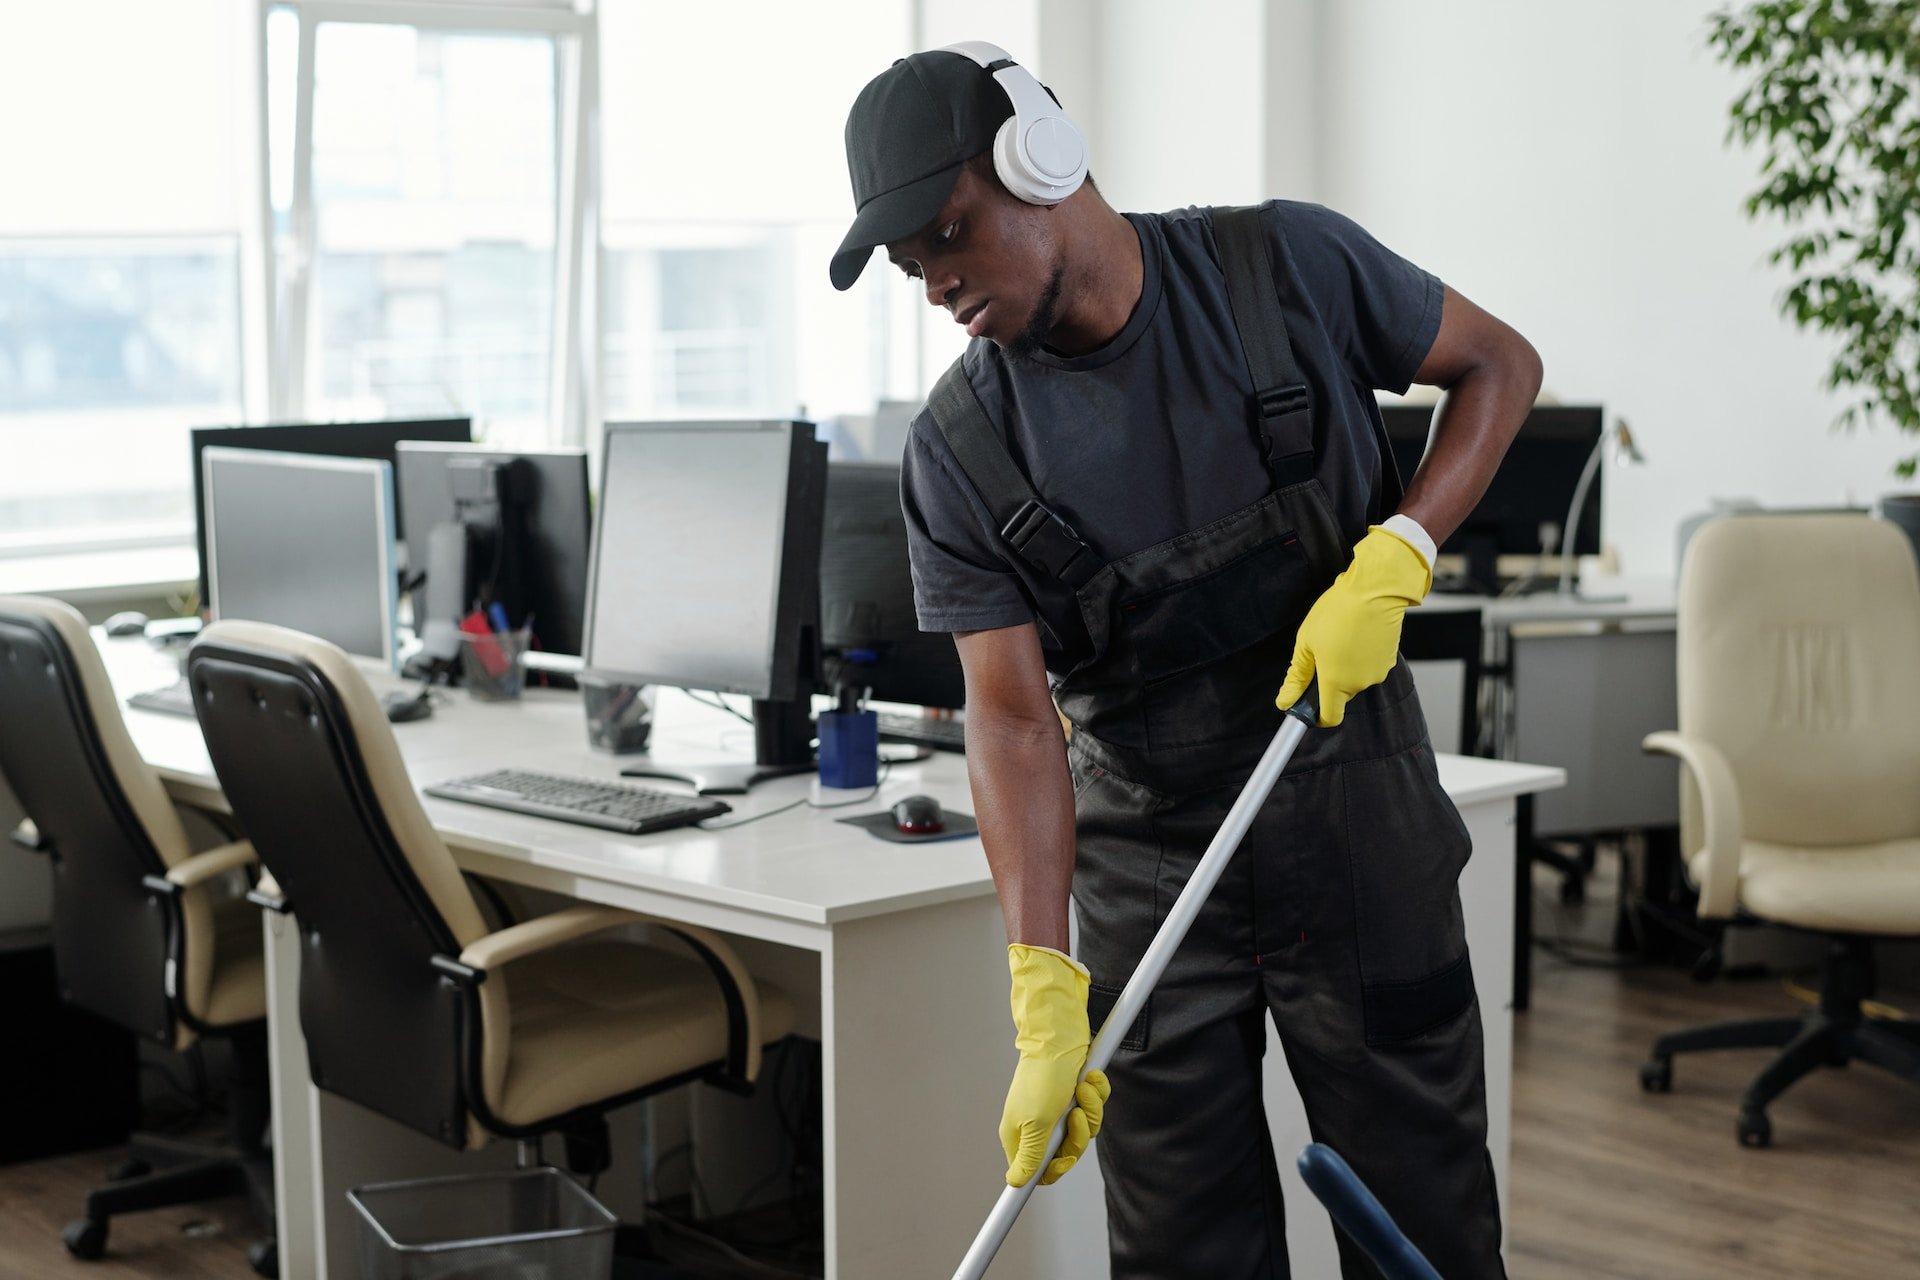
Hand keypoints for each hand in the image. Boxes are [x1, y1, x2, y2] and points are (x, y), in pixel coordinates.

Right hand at [1000, 943, 1109, 1185]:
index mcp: (1020, 1134)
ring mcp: (1058, 1108)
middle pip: (1067, 1152)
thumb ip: (1029, 1158)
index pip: (1036, 1171)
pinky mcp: (1076, 1093)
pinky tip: (1089, 1079)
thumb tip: (1015, 1184)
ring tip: (1083, 1089)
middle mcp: (1038, 1124)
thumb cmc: (1044, 1076)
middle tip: (1075, 1115)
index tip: (1065, 1158)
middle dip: (1078, 1134)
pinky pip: (1094, 1108)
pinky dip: (1096, 1093)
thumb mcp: (1035, 1123)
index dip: (1054, 1169)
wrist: (1060, 1034)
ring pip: (1084, 1130)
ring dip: (1090, 1109)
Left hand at [1276, 524, 1431, 726]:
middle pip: (1339, 695)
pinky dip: (1359, 657)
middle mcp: (1360, 684)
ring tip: (1339, 636)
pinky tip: (1354, 634)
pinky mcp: (1389, 660)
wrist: (1376, 589)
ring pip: (1354, 679)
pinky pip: (1367, 666)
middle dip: (1327, 680)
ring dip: (1344, 666)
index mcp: (1336, 683)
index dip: (1315, 715)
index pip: (1328, 718)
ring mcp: (1377, 673)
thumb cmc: (1338, 612)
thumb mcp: (1306, 642)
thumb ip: (1296, 676)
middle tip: (1319, 651)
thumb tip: (1285, 701)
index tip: (1305, 706)